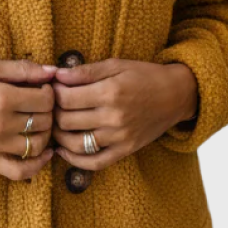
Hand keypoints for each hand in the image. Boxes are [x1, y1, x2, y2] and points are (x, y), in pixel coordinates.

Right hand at [0, 58, 57, 179]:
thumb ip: (22, 69)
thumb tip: (53, 71)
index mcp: (1, 97)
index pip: (45, 100)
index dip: (50, 94)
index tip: (42, 90)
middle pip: (44, 122)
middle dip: (48, 112)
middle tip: (41, 107)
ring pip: (37, 145)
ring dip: (45, 135)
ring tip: (40, 125)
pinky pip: (20, 171)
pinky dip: (37, 165)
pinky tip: (45, 153)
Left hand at [49, 58, 197, 170]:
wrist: (176, 95)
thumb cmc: (144, 76)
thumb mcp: (116, 65)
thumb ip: (85, 71)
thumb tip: (56, 75)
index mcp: (110, 92)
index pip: (66, 98)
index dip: (53, 93)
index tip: (51, 88)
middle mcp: (114, 117)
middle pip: (66, 121)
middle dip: (53, 113)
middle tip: (51, 106)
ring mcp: (119, 137)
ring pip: (75, 144)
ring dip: (58, 136)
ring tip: (54, 125)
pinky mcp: (125, 151)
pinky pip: (94, 162)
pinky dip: (74, 161)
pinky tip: (63, 151)